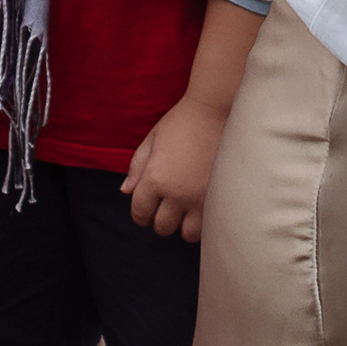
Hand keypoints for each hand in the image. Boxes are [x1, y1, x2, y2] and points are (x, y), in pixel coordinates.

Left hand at [121, 91, 226, 242]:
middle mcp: (177, 193)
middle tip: (165, 208)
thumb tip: (126, 191)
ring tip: (185, 210)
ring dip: (183, 225)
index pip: (140, 212)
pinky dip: (202, 223)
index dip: (140, 214)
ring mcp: (201, 198)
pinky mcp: (221, 198)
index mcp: (155, 179)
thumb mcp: (152, 140)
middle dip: (160, 220)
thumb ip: (137, 167)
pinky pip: (209, 226)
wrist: (216, 111)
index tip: (145, 210)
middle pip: (162, 227)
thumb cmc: (182, 122)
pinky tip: (201, 208)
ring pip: (186, 234)